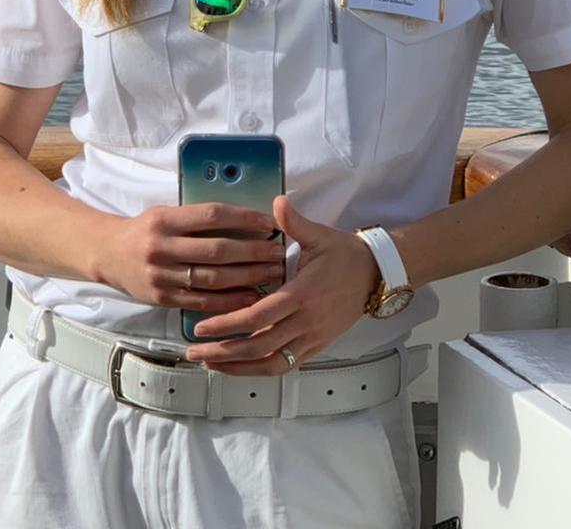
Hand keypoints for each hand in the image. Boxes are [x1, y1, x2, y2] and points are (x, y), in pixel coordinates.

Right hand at [93, 203, 286, 313]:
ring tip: (272, 273)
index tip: (269, 222)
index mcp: (164, 219)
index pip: (212, 216)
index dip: (244, 219)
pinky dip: (230, 301)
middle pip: (217, 250)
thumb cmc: (145, 230)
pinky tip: (251, 297)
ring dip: (248, 277)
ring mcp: (161, 275)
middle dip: (253, 251)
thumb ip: (197, 217)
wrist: (107, 254)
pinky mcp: (163, 298)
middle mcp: (161, 247)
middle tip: (278, 252)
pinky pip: (202, 302)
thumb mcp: (165, 213)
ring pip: (213, 278)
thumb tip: (245, 219)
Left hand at [183, 195, 380, 375]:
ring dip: (238, 367)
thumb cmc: (344, 254)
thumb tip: (277, 201)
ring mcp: (313, 338)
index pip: (259, 316)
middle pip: (260, 346)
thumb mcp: (319, 235)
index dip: (228, 325)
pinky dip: (260, 370)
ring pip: (272, 363)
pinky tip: (239, 368)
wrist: (376, 275)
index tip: (201, 327)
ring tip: (210, 363)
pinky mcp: (317, 346)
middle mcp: (307, 321)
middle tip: (194, 351)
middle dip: (223, 352)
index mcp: (303, 294)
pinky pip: (286, 366)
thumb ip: (294, 222)